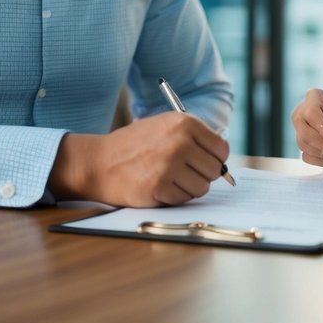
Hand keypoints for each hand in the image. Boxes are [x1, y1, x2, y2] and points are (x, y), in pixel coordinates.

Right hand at [47, 111, 229, 206]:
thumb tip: (223, 160)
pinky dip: (173, 198)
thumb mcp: (165, 127)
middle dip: (201, 176)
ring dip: (187, 188)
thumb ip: (194, 138)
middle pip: (214, 170)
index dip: (214, 160)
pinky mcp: (158, 185)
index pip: (221, 149)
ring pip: (202, 188)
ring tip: (168, 179)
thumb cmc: (136, 146)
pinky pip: (184, 199)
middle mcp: (179, 141)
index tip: (203, 164)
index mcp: (185, 122)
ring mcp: (169, 163)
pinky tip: (157, 187)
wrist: (100, 162)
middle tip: (181, 173)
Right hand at [291, 88, 322, 169]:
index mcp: (317, 97)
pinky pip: (307, 157)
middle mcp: (306, 113)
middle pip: (303, 130)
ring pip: (303, 145)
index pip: (311, 111)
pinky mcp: (308, 146)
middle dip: (320, 145)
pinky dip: (322, 162)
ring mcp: (305, 130)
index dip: (320, 127)